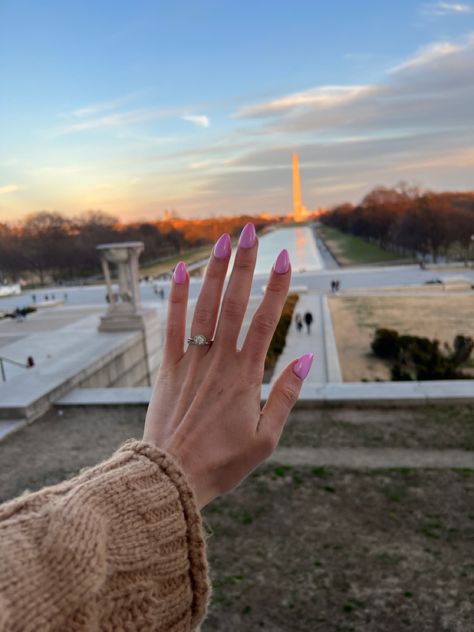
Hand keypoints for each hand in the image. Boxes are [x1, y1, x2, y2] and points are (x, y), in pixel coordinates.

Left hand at [143, 223, 312, 507]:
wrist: (171, 477)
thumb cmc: (222, 462)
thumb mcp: (266, 438)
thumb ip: (285, 396)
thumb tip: (305, 359)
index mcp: (246, 376)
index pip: (264, 321)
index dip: (277, 287)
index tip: (286, 258)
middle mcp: (218, 360)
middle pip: (233, 303)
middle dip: (244, 265)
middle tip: (249, 232)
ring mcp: (191, 361)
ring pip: (203, 308)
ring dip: (213, 272)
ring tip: (221, 240)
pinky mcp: (168, 369)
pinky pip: (171, 327)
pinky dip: (176, 298)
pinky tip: (180, 271)